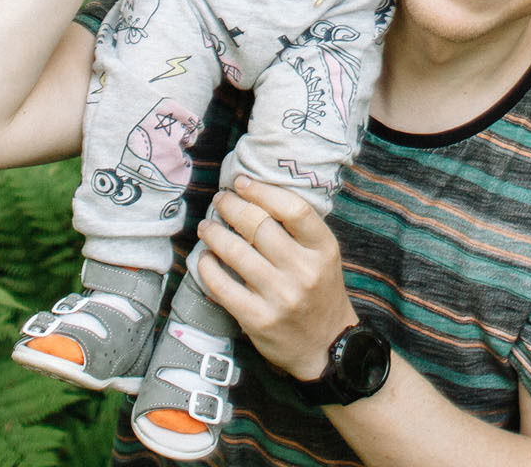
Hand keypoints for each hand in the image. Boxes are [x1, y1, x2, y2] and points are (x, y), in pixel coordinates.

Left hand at [195, 176, 357, 380]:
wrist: (326, 347)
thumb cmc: (320, 293)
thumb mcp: (324, 257)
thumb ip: (299, 229)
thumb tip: (254, 196)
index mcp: (323, 249)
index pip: (293, 208)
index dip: (262, 191)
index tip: (241, 183)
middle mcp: (304, 271)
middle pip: (258, 224)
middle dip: (231, 207)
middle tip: (219, 201)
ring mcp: (280, 297)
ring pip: (235, 252)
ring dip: (214, 233)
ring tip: (207, 227)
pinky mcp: (258, 319)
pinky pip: (222, 286)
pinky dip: (208, 267)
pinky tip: (205, 258)